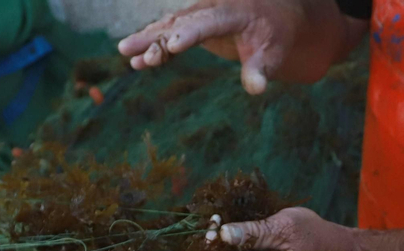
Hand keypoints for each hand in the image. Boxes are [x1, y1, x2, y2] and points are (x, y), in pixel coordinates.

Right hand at [117, 0, 357, 94]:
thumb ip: (261, 69)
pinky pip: (168, 34)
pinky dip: (153, 46)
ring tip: (127, 55)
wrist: (272, 16)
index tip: (172, 46)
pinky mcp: (192, 24)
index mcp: (233, 12)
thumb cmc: (275, 35)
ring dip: (147, 40)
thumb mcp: (273, 53)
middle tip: (129, 49)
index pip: (208, 22)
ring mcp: (198, 15)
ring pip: (168, 26)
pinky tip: (136, 62)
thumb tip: (256, 88)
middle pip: (179, 22)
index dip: (190, 34)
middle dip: (154, 36)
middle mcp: (210, 8)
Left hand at [212, 207, 349, 250]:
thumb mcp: (283, 228)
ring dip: (225, 245)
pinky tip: (235, 231)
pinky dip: (234, 248)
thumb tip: (223, 233)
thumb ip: (253, 233)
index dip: (216, 246)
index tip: (214, 221)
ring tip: (224, 221)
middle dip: (218, 245)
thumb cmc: (312, 238)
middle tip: (216, 217)